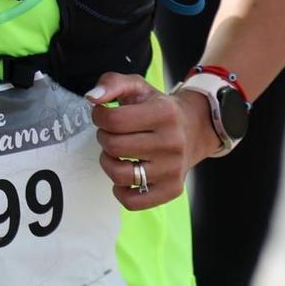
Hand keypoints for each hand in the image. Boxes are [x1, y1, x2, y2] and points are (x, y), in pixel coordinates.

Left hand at [86, 72, 205, 211]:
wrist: (193, 129)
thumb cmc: (158, 108)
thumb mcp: (138, 86)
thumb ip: (112, 83)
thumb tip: (91, 98)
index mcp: (164, 114)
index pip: (113, 120)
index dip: (99, 116)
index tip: (103, 115)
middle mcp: (172, 143)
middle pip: (114, 147)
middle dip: (103, 138)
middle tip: (111, 133)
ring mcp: (173, 169)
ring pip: (120, 175)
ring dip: (108, 163)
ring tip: (115, 153)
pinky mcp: (172, 189)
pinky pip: (133, 202)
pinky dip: (120, 191)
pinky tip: (124, 176)